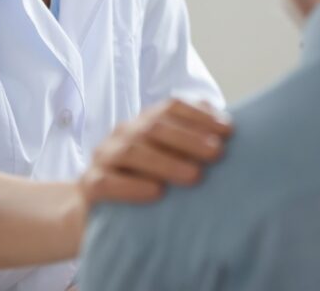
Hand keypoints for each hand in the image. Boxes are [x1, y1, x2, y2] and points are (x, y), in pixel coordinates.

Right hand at [78, 99, 231, 206]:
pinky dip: (132, 186)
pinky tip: (156, 193)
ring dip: (166, 162)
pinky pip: (107, 183)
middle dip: (189, 138)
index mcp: (144, 122)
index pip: (172, 107)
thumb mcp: (170, 158)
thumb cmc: (145, 182)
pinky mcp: (90, 185)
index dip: (200, 115)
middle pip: (154, 127)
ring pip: (132, 151)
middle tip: (217, 153)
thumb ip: (192, 140)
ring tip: (195, 176)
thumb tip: (226, 125)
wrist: (97, 212)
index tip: (229, 130)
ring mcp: (104, 158)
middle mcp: (124, 133)